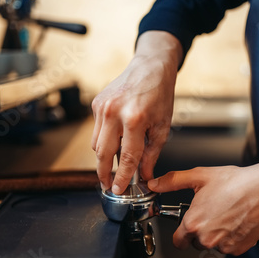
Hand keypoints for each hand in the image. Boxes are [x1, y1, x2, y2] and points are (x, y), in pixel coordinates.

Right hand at [91, 31, 182, 193]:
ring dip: (103, 159)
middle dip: (104, 173)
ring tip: (111, 168)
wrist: (150, 67)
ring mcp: (102, 107)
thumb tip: (144, 175)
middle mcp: (114, 112)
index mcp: (134, 119)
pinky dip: (104, 140)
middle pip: (103, 154)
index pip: (126, 157)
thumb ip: (151, 154)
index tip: (118, 189)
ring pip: (96, 144)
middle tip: (108, 185)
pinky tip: (114, 142)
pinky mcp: (96, 104)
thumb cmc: (159, 95)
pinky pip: (96, 130)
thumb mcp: (162, 127)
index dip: (122, 177)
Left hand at [148, 148, 258, 254]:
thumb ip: (172, 181)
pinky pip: (230, 247)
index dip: (181, 233)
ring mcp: (223, 246)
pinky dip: (232, 238)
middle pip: (196, 243)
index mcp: (193, 223)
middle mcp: (206, 238)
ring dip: (217, 235)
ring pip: (214, 245)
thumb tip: (154, 184)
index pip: (178, 241)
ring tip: (227, 214)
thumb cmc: (234, 182)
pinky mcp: (239, 249)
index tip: (186, 228)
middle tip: (212, 213)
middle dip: (201, 232)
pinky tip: (237, 221)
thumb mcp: (199, 176)